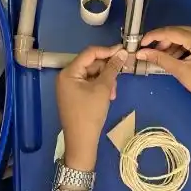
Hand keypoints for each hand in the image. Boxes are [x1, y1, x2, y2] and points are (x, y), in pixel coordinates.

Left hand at [56, 45, 126, 168]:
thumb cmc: (90, 113)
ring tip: (114, 93)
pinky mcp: (74, 95)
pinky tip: (109, 96)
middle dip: (107, 70)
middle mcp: (66, 77)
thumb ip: (113, 68)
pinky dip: (100, 87)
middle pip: (91, 64)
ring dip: (106, 80)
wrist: (81, 140)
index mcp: (68, 73)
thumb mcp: (104, 88)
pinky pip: (89, 84)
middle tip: (121, 77)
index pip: (89, 54)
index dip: (107, 51)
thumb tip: (122, 52)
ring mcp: (69, 86)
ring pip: (92, 74)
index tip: (124, 51)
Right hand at [135, 26, 190, 130]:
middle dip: (165, 40)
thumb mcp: (180, 71)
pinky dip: (185, 45)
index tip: (142, 43)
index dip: (155, 36)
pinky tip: (177, 56)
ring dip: (174, 43)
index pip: (173, 32)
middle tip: (152, 52)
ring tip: (164, 56)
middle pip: (181, 31)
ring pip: (188, 34)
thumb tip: (141, 53)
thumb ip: (160, 59)